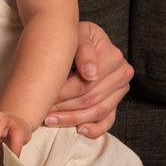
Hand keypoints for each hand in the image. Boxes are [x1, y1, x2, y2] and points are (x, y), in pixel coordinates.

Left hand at [45, 20, 132, 137]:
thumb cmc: (75, 37)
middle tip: (42, 112)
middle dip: (64, 107)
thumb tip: (91, 75)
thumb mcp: (77, 35)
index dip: (64, 93)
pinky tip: (77, 130)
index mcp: (114, 57)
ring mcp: (121, 90)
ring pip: (97, 112)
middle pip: (91, 99)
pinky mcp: (116, 102)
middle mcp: (122, 74)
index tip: (45, 97)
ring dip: (72, 119)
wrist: (81, 39)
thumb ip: (84, 51)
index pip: (86, 83)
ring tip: (50, 120)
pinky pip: (107, 121)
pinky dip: (94, 129)